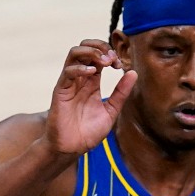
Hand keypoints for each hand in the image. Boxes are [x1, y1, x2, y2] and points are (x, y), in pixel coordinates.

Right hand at [46, 40, 136, 154]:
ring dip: (91, 52)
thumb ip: (121, 92)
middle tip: (112, 60)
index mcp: (92, 82)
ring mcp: (69, 83)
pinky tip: (92, 74)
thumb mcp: (111, 111)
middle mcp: (80, 79)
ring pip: (74, 53)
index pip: (98, 55)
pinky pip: (68, 72)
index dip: (110, 54)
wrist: (72, 148)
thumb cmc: (89, 132)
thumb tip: (133, 72)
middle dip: (100, 47)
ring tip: (104, 62)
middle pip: (85, 47)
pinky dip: (81, 68)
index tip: (120, 64)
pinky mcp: (61, 91)